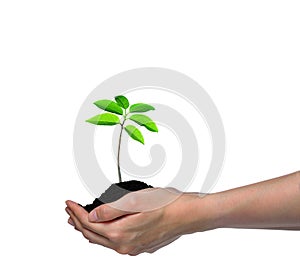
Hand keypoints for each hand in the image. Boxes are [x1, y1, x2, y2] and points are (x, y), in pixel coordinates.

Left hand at [65, 188, 216, 254]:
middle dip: (78, 222)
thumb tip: (91, 216)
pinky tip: (102, 228)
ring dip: (89, 229)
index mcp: (121, 234)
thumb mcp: (136, 201)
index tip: (68, 202)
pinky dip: (102, 234)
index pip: (89, 224)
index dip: (76, 212)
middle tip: (69, 211)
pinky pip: (114, 242)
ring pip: (103, 240)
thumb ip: (111, 210)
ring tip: (79, 220)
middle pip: (93, 235)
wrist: (187, 214)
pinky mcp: (140, 245)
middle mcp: (125, 245)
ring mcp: (133, 247)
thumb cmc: (166, 204)